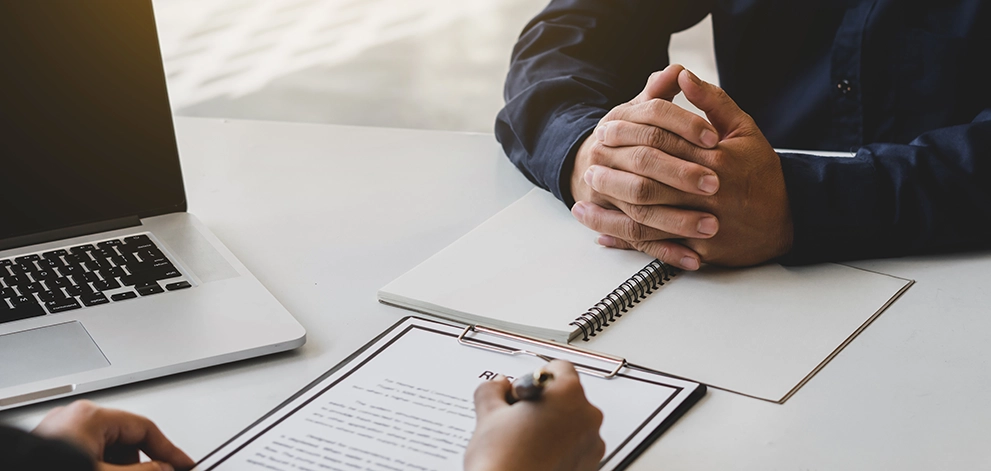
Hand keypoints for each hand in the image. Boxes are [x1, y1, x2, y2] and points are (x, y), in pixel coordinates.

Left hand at [32, 400, 194, 470]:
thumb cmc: (46, 469)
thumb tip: (165, 469)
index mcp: (91, 417)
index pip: (145, 427)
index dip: (169, 449)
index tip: (185, 464)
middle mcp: (74, 419)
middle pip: (127, 438)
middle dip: (139, 462)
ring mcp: (60, 432)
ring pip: (107, 448)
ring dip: (118, 466)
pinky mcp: (50, 447)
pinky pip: (87, 453)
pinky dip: (98, 466)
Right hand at [464, 360, 604, 470]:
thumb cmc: (504, 461)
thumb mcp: (488, 414)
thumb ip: (493, 389)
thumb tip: (497, 385)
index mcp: (567, 392)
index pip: (558, 367)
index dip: (534, 377)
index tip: (521, 391)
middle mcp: (588, 415)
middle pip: (567, 394)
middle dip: (544, 402)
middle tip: (518, 418)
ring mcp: (593, 443)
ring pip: (573, 422)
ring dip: (553, 425)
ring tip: (525, 441)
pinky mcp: (591, 465)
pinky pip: (577, 445)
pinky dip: (561, 447)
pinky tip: (536, 455)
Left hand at [572, 67, 793, 266]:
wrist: (788, 220)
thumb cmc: (761, 172)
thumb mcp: (744, 130)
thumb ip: (712, 102)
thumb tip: (681, 75)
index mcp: (717, 161)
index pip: (665, 146)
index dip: (631, 138)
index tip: (606, 130)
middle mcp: (710, 195)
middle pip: (651, 185)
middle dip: (615, 175)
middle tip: (589, 165)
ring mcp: (705, 227)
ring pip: (649, 220)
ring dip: (612, 213)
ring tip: (584, 204)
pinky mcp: (702, 253)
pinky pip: (659, 248)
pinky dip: (629, 244)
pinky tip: (603, 236)